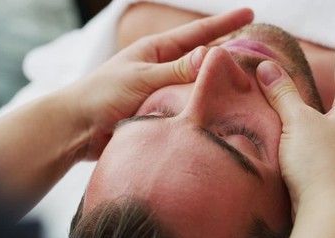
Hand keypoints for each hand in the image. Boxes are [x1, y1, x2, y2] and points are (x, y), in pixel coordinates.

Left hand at [61, 8, 253, 158]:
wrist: (78, 127)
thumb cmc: (102, 94)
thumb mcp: (141, 77)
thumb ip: (175, 70)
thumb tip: (210, 55)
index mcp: (157, 51)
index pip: (197, 33)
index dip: (224, 24)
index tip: (249, 12)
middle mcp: (163, 69)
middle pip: (202, 58)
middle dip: (227, 54)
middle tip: (256, 53)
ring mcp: (163, 90)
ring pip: (197, 85)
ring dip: (217, 83)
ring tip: (245, 84)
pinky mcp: (161, 112)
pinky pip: (188, 106)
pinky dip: (203, 106)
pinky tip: (220, 110)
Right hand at [256, 24, 334, 236]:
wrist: (328, 211)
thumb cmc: (320, 164)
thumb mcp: (298, 122)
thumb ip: (283, 94)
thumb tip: (266, 68)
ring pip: (334, 113)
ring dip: (325, 98)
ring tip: (318, 87)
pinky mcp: (333, 161)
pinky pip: (322, 131)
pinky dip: (312, 120)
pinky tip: (302, 124)